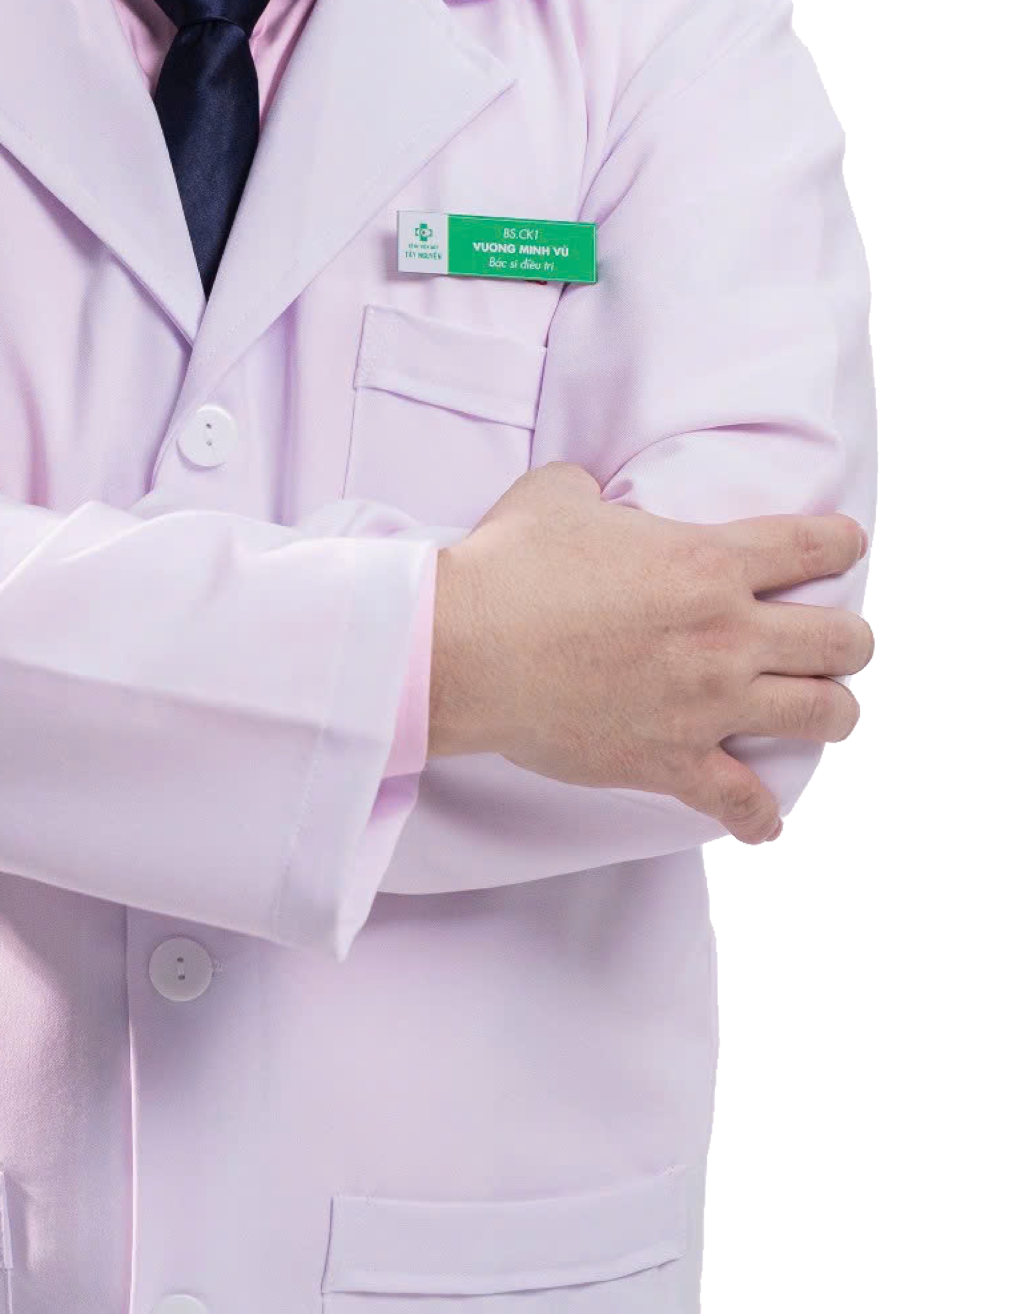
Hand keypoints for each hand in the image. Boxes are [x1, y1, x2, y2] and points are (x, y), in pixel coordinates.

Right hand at [428, 464, 873, 844]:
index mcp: (708, 560)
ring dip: (833, 712)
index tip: (845, 547)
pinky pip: (741, 800)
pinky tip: (766, 823)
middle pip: (843, 642)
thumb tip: (593, 496)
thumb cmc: (508, 566)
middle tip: (837, 642)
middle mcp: (726, 633)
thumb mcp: (557, 494)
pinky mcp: (672, 760)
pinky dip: (760, 816)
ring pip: (822, 715)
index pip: (813, 549)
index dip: (841, 544)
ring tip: (826, 712)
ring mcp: (706, 703)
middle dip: (851, 641)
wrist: (463, 648)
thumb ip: (596, 491)